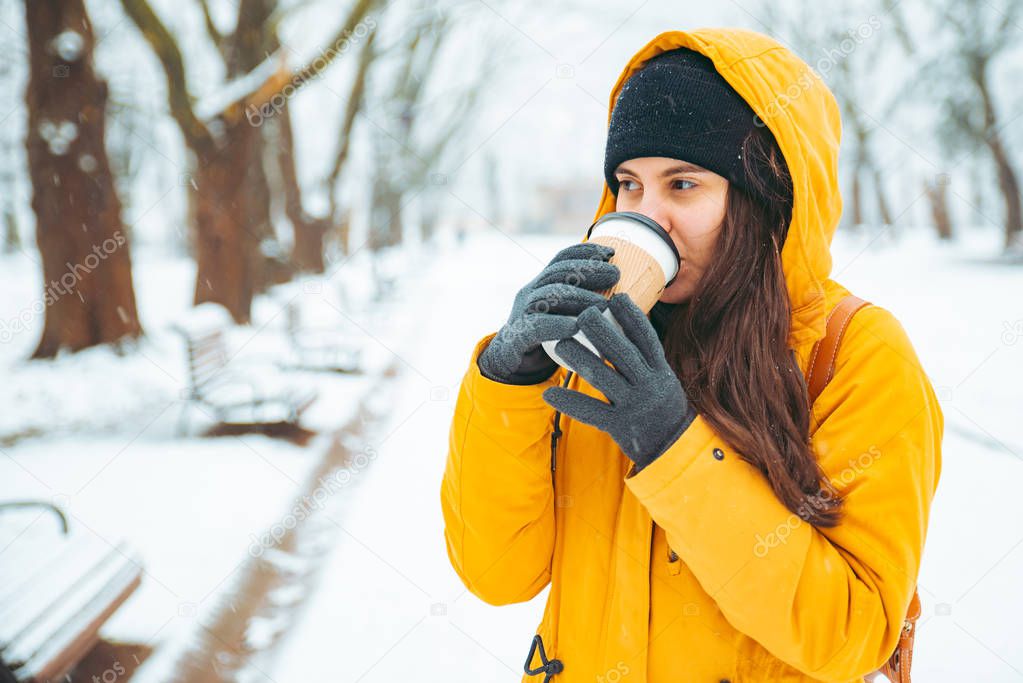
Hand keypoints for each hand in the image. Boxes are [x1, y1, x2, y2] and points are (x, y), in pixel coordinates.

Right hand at [478, 242, 620, 383]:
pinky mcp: (517, 337)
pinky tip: (576, 327)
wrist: (508, 364)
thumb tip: (620, 292)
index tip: (611, 252)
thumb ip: (581, 301)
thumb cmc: (545, 338)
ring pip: (547, 297)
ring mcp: (521, 314)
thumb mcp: (562, 314)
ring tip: (604, 304)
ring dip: (578, 297)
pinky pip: (536, 327)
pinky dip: (556, 324)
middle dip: (588, 270)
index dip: (585, 252)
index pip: (561, 259)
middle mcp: (529, 294)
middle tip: (615, 275)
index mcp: (540, 284)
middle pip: (556, 274)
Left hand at [541, 293, 696, 469]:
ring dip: (580, 358)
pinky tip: (550, 392)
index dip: (633, 317)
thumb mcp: (664, 381)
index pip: (647, 339)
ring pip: (604, 378)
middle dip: (602, 331)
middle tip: (583, 313)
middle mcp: (650, 386)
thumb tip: (627, 328)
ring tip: (561, 345)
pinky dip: (569, 401)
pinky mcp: (619, 426)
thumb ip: (647, 360)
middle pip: (624, 353)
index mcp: (661, 372)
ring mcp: (635, 406)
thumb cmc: (663, 409)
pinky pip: (590, 411)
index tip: (617, 297)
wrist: (673, 450)